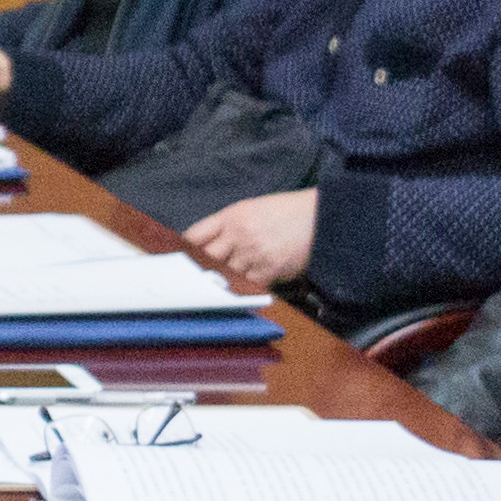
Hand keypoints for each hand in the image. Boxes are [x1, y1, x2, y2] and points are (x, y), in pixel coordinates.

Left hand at [180, 189, 317, 290]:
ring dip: (221, 281)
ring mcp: (252, 253)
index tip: (179, 259)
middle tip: (189, 281)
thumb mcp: (254, 209)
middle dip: (197, 269)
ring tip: (215, 289)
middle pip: (205, 257)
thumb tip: (212, 245)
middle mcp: (238, 234)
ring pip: (225, 274)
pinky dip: (243, 288)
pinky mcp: (269, 269)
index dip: (184, 249)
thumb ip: (231, 226)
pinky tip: (240, 291)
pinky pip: (247, 284)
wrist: (321, 217)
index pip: (196, 234)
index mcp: (232, 216)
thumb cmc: (289, 212)